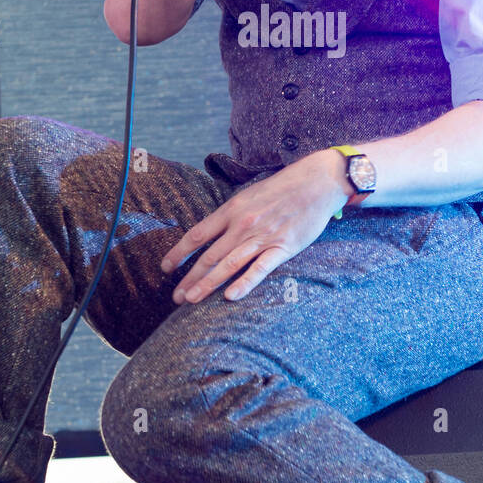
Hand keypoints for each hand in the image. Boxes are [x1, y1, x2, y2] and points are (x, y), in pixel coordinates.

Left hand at [161, 150, 349, 302]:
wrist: (316, 182)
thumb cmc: (282, 189)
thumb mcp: (248, 195)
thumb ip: (230, 215)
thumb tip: (210, 232)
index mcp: (232, 209)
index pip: (198, 234)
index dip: (179, 252)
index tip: (166, 267)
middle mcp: (242, 224)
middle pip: (209, 255)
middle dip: (190, 278)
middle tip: (176, 296)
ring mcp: (262, 237)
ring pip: (229, 264)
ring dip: (207, 284)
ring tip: (191, 299)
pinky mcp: (283, 247)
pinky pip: (260, 268)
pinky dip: (244, 283)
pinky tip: (230, 296)